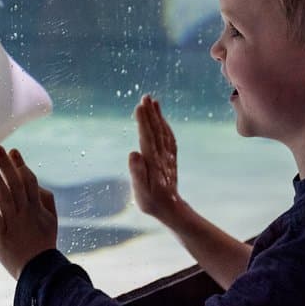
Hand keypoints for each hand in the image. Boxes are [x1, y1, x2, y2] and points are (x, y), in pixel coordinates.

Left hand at [0, 145, 57, 279]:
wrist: (38, 272)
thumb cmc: (42, 243)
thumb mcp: (50, 220)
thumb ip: (45, 199)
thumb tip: (36, 182)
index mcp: (37, 208)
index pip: (29, 181)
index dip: (20, 165)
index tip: (12, 151)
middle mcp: (25, 213)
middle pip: (16, 185)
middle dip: (7, 165)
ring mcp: (13, 223)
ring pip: (5, 197)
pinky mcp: (1, 236)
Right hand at [129, 95, 182, 225]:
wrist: (171, 209)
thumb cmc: (151, 201)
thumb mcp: (141, 191)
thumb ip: (137, 172)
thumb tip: (133, 153)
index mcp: (153, 162)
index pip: (147, 137)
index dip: (143, 122)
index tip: (139, 107)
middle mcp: (162, 156)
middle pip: (156, 130)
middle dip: (150, 113)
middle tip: (145, 97)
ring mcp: (167, 156)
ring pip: (163, 131)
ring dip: (158, 116)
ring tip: (152, 101)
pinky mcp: (170, 158)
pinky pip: (168, 137)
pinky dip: (164, 125)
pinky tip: (161, 118)